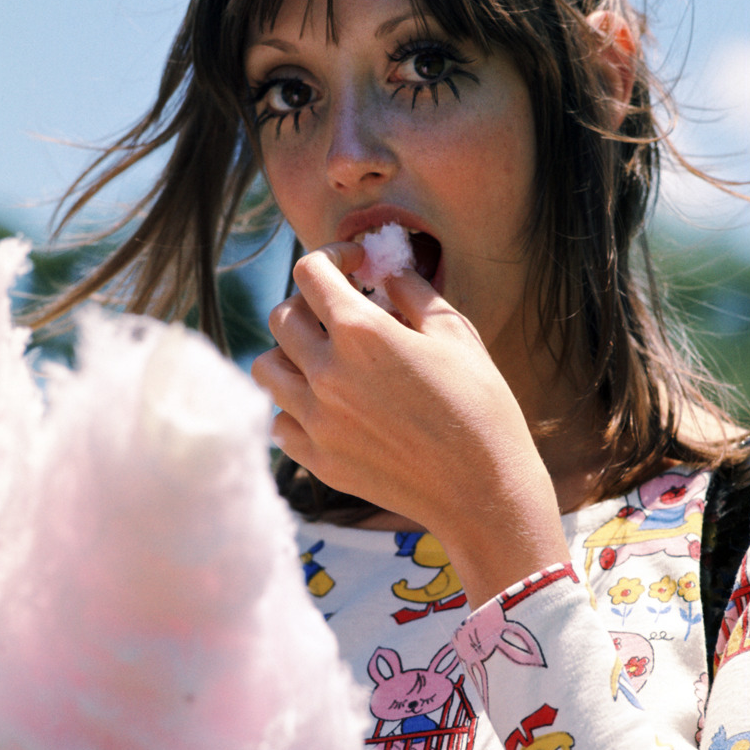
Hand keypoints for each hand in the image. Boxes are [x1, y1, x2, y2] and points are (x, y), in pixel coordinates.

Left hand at [250, 243, 570, 606]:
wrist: (483, 493)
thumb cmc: (480, 408)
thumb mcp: (457, 334)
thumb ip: (414, 293)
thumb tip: (387, 275)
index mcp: (361, 333)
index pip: (311, 272)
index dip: (332, 256)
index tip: (354, 265)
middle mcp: (326, 373)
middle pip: (281, 316)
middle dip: (310, 304)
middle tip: (341, 313)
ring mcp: (315, 420)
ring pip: (266, 367)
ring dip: (290, 354)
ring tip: (326, 359)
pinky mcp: (316, 459)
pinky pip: (279, 419)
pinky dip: (294, 406)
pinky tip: (328, 406)